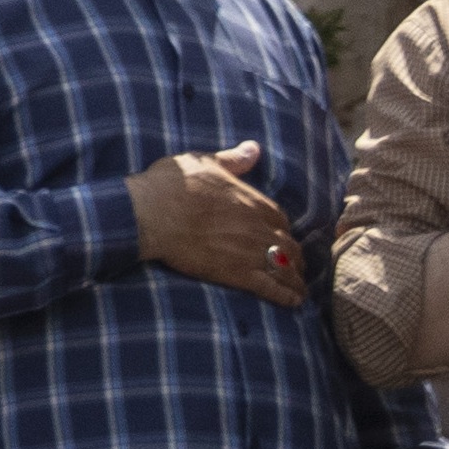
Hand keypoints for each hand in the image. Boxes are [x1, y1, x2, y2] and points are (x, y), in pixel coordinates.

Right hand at [130, 142, 311, 307]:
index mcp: (253, 202)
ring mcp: (250, 252)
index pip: (280, 219)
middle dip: (295, 256)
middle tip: (295, 264)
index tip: (279, 235)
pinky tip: (294, 301)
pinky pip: (271, 287)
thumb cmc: (171, 185)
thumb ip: (233, 159)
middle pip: (289, 245)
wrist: (150, 213)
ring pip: (285, 268)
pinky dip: (286, 295)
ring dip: (296, 278)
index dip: (282, 229)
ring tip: (298, 287)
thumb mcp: (203, 162)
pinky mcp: (237, 274)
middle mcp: (259, 228)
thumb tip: (254, 148)